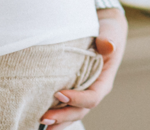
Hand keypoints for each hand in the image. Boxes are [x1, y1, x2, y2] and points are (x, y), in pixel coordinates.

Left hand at [41, 8, 127, 127]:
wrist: (104, 30)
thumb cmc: (108, 32)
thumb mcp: (110, 33)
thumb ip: (108, 40)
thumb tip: (108, 45)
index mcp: (104, 81)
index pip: (92, 98)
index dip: (77, 99)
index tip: (59, 94)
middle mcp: (93, 90)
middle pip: (79, 111)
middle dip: (63, 117)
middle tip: (44, 118)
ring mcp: (82, 92)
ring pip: (71, 112)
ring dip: (58, 120)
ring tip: (41, 124)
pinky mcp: (72, 89)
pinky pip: (64, 105)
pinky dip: (55, 112)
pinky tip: (39, 115)